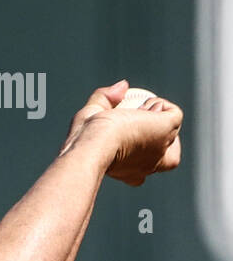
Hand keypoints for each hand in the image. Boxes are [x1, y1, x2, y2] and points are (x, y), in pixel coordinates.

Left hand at [60, 80, 182, 186]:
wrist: (93, 144)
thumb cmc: (84, 139)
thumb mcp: (90, 116)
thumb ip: (105, 99)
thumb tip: (123, 86)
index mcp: (129, 173)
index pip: (143, 170)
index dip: (141, 151)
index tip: (125, 133)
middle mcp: (148, 168)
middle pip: (168, 160)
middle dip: (162, 141)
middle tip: (141, 122)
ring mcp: (160, 151)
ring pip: (173, 135)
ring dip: (160, 120)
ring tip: (139, 114)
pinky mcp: (167, 132)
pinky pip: (175, 115)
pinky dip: (161, 105)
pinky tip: (143, 108)